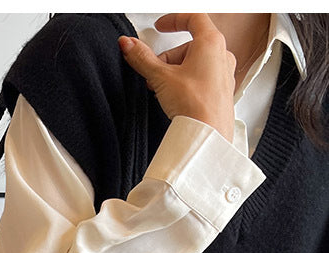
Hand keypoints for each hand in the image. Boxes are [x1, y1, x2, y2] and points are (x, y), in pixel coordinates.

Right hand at [118, 13, 235, 141]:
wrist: (208, 134)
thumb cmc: (195, 104)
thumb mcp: (161, 77)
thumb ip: (143, 59)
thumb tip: (128, 45)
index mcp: (211, 43)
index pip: (193, 18)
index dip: (174, 20)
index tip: (161, 26)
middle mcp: (223, 55)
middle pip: (190, 46)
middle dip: (168, 58)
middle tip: (154, 72)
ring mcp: (224, 74)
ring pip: (196, 64)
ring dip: (176, 72)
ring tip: (164, 90)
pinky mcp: (221, 92)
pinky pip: (202, 79)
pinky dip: (187, 83)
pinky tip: (176, 98)